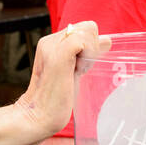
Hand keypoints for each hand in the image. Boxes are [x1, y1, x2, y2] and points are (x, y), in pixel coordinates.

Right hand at [12, 22, 109, 143]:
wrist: (38, 117)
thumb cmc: (56, 99)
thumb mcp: (75, 70)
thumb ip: (87, 54)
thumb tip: (107, 40)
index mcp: (53, 43)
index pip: (85, 28)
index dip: (91, 46)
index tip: (81, 67)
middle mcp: (50, 41)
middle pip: (88, 27)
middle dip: (92, 48)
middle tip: (79, 70)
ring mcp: (52, 46)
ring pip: (87, 30)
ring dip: (90, 54)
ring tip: (75, 72)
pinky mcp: (57, 55)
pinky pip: (83, 41)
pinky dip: (86, 57)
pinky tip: (76, 72)